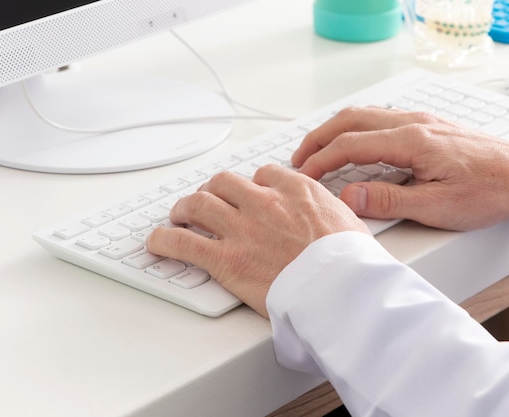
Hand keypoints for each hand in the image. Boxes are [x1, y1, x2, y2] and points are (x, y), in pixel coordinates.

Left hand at [146, 164, 370, 317]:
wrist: (342, 289)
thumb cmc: (351, 262)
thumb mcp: (350, 222)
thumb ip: (329, 211)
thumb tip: (330, 215)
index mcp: (296, 191)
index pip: (264, 174)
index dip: (252, 184)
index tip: (249, 193)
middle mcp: (265, 202)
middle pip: (224, 183)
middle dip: (213, 189)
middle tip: (208, 199)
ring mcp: (242, 229)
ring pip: (199, 204)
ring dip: (185, 207)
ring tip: (179, 214)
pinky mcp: (226, 259)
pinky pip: (182, 242)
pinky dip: (164, 240)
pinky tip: (156, 242)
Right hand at [292, 106, 508, 230]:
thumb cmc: (487, 191)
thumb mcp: (437, 206)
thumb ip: (388, 201)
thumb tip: (347, 197)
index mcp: (412, 141)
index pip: (350, 144)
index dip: (321, 160)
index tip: (303, 176)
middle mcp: (413, 123)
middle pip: (349, 120)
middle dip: (318, 138)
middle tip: (298, 159)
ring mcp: (419, 121)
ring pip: (363, 115)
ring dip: (334, 131)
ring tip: (317, 152)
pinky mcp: (425, 126)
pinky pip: (379, 119)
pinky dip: (354, 130)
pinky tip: (352, 146)